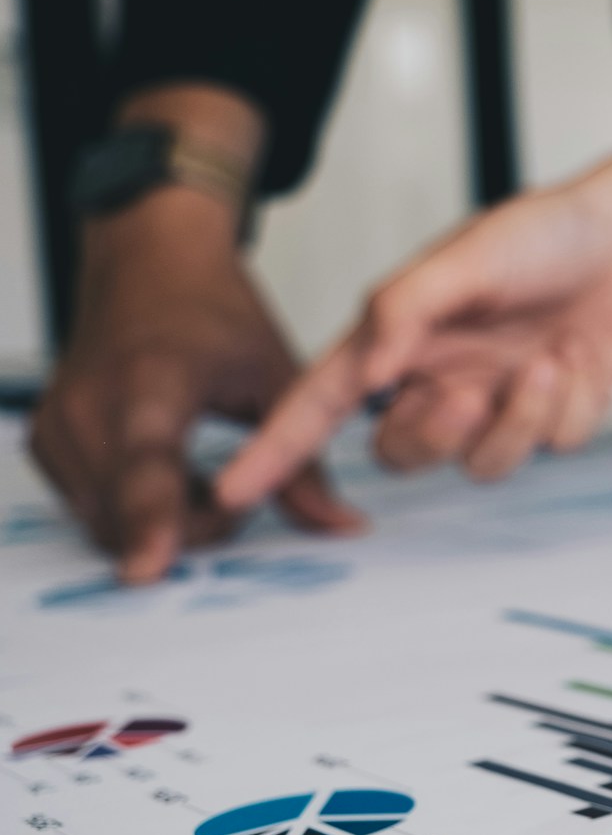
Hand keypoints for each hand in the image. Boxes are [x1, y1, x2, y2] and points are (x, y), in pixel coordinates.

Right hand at [31, 87, 359, 582]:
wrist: (148, 264)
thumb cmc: (214, 313)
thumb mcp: (276, 380)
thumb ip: (305, 465)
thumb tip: (342, 528)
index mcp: (152, 383)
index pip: (148, 468)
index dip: (151, 523)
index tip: (149, 570)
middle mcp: (90, 406)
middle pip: (128, 517)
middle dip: (191, 530)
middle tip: (236, 493)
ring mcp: (58, 425)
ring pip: (105, 522)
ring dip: (163, 522)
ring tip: (203, 470)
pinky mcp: (46, 442)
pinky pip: (89, 506)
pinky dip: (135, 507)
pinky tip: (171, 468)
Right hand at [215, 142, 611, 509]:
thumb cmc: (542, 233)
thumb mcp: (464, 256)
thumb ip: (407, 310)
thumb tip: (370, 375)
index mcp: (400, 339)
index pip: (324, 401)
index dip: (278, 447)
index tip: (233, 488)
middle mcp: (442, 378)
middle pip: (403, 451)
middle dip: (432, 437)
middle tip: (467, 395)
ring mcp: (499, 402)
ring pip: (480, 462)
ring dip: (512, 422)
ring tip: (545, 363)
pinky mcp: (557, 416)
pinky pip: (547, 446)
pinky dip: (562, 410)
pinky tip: (575, 362)